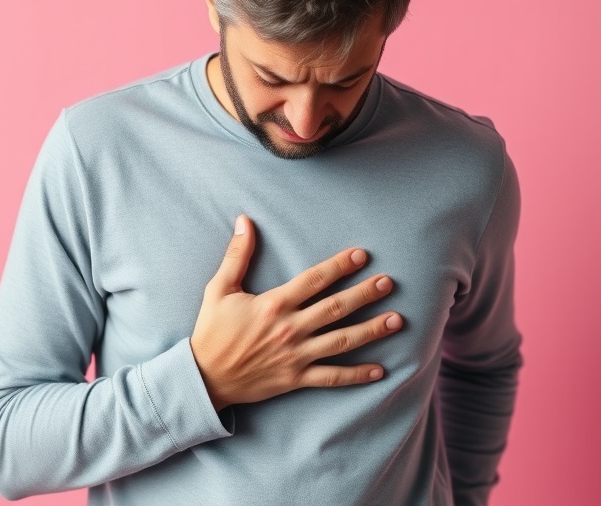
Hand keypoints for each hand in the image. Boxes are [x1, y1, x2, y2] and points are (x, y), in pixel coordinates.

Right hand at [190, 214, 402, 410]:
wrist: (204, 377)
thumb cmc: (211, 332)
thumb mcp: (218, 289)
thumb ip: (236, 255)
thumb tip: (244, 221)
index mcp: (273, 304)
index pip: (314, 281)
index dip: (339, 266)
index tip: (361, 255)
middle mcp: (289, 329)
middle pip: (336, 308)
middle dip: (365, 294)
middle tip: (388, 282)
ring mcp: (296, 356)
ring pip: (341, 341)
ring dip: (371, 330)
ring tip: (396, 320)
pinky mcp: (296, 378)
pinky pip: (332, 377)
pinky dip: (357, 375)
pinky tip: (380, 370)